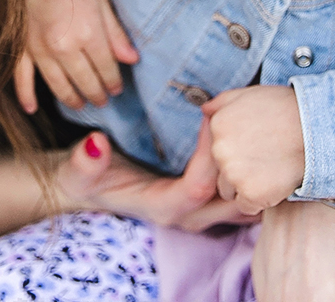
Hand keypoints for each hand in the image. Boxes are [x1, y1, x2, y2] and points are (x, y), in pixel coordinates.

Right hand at [16, 0, 139, 112]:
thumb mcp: (102, 3)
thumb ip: (116, 34)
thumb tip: (132, 59)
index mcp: (89, 35)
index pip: (106, 69)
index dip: (114, 81)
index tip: (117, 89)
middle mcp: (65, 48)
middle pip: (85, 81)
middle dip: (97, 94)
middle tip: (103, 101)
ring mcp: (40, 50)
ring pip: (58, 85)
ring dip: (72, 99)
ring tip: (81, 104)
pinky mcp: (22, 48)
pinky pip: (22, 78)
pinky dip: (26, 95)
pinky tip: (31, 109)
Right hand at [56, 124, 258, 231]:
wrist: (90, 189)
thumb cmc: (87, 179)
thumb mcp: (78, 171)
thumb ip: (85, 162)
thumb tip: (97, 145)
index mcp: (162, 208)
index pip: (198, 187)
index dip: (209, 156)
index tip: (211, 118)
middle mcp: (188, 215)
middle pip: (231, 200)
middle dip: (242, 166)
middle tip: (244, 123)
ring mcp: (201, 211)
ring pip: (243, 202)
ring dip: (253, 172)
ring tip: (256, 132)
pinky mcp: (207, 201)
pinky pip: (241, 194)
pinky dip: (252, 173)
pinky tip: (254, 143)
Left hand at [202, 85, 305, 214]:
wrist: (317, 131)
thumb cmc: (287, 109)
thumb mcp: (251, 94)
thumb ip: (222, 102)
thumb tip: (204, 110)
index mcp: (217, 125)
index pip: (216, 149)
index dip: (238, 149)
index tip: (258, 143)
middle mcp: (219, 150)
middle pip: (220, 172)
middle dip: (239, 169)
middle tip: (267, 156)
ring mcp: (233, 173)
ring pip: (231, 191)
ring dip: (247, 186)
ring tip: (272, 168)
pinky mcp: (250, 194)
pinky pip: (248, 206)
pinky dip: (261, 200)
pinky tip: (277, 182)